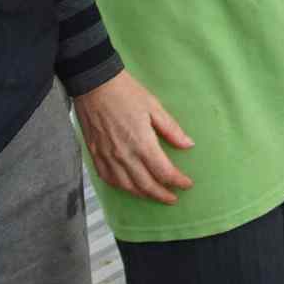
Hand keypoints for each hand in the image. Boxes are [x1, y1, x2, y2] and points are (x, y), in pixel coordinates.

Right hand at [74, 71, 194, 204]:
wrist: (94, 85)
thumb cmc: (125, 92)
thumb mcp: (154, 106)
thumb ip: (171, 129)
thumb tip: (188, 145)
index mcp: (142, 143)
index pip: (164, 172)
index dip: (178, 181)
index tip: (187, 184)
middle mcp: (124, 155)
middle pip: (146, 185)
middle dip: (162, 195)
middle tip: (173, 198)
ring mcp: (107, 157)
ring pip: (127, 186)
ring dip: (143, 194)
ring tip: (154, 195)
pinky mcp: (95, 154)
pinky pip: (108, 179)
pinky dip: (121, 187)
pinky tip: (129, 186)